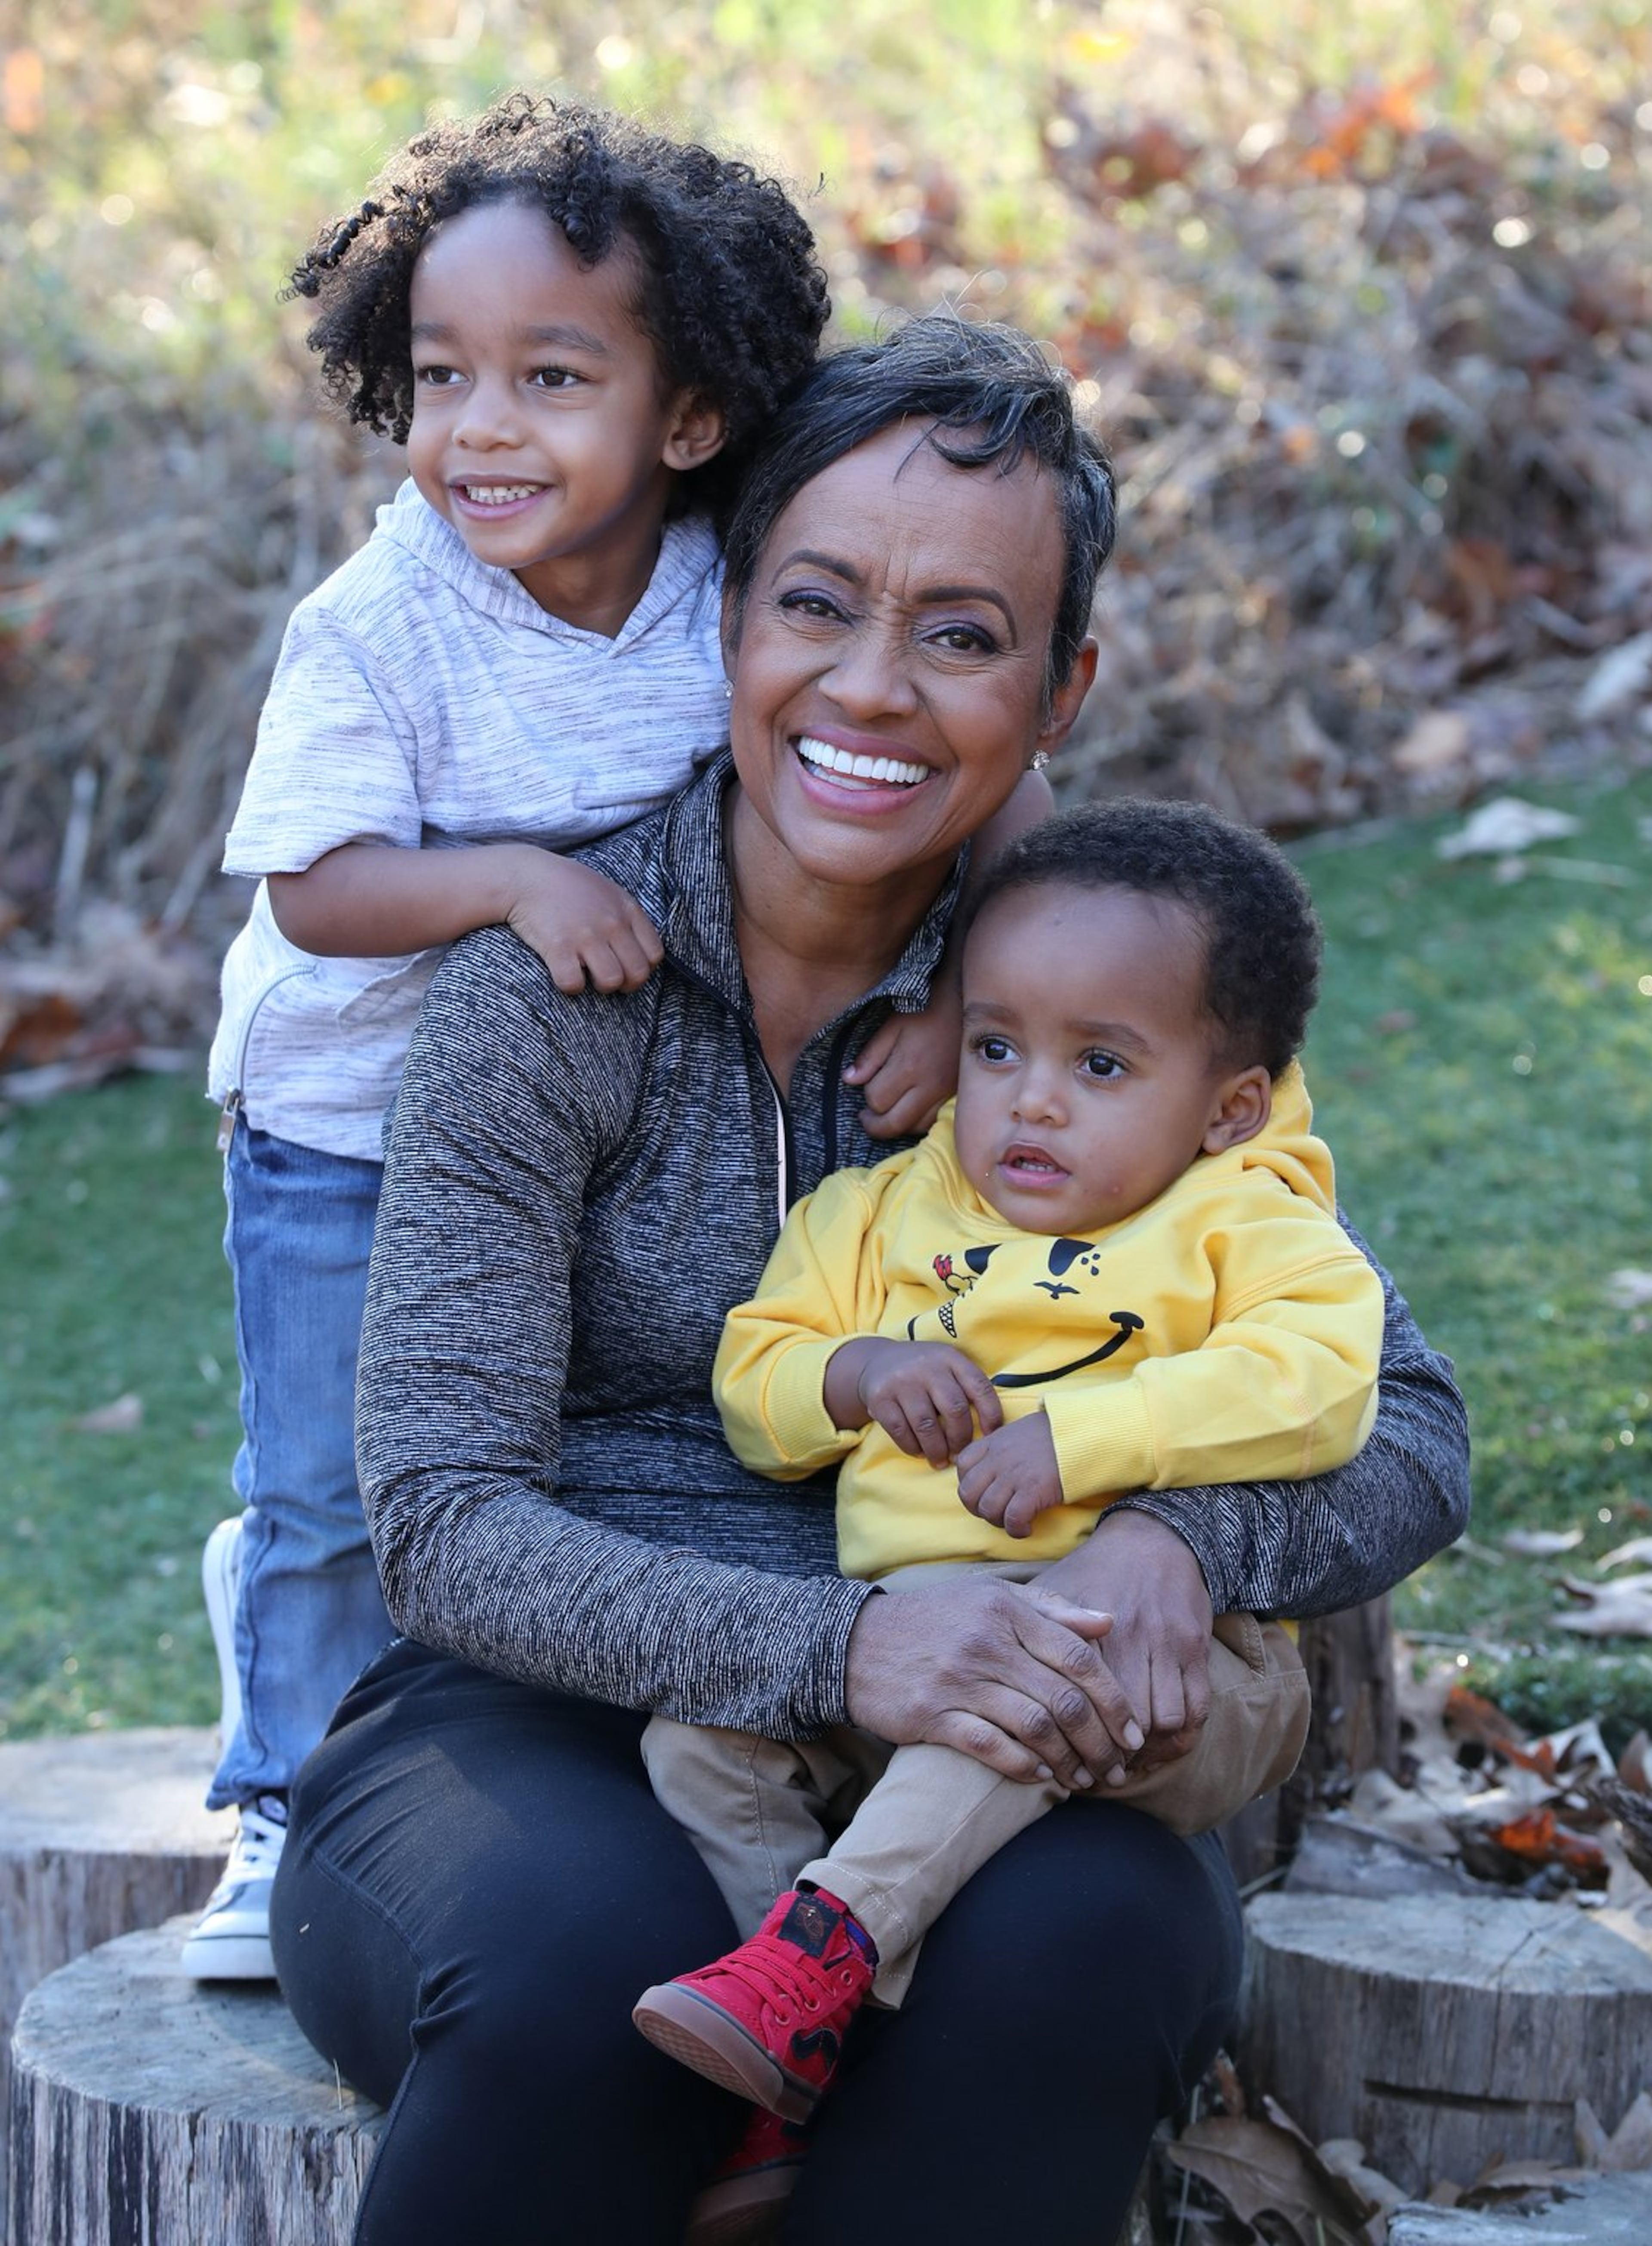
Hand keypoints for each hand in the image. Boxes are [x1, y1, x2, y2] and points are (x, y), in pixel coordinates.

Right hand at [505, 851, 663, 994]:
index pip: (655, 954)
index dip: (642, 968)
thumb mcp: (609, 892)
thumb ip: (627, 917)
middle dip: (624, 984)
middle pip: (637, 973)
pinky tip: (564, 971)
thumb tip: (639, 949)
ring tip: (586, 974)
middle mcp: (611, 923)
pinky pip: (574, 984)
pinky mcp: (558, 946)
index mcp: (627, 909)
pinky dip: (570, 986)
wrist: (527, 876)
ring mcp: (586, 935)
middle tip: (606, 977)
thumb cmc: (568, 887)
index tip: (625, 967)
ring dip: (599, 986)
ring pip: (611, 981)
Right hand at [828, 1338, 1002, 1466]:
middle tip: (960, 1454)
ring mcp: (902, 1381)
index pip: (979, 1387)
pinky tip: (919, 1452)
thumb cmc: (924, 1372)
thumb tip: (991, 1431)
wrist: (877, 1360)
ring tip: (940, 1460)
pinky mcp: (880, 1398)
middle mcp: (927, 1366)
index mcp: (950, 1358)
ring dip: (937, 1449)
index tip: (993, 1437)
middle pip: (955, 1409)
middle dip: (961, 1439)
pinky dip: (913, 1447)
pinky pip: (901, 1431)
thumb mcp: (947, 1366)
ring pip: (927, 1425)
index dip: (991, 1415)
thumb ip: (967, 1387)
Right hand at [843, 1577, 1143, 1788]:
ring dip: (1069, 1761)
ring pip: (1034, 1727)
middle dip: (1100, 1742)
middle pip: (1064, 1700)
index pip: (1078, 1657)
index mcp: (1005, 1610)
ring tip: (1084, 1780)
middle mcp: (986, 1643)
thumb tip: (1107, 1622)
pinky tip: (1041, 1776)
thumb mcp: (989, 1597)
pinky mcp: (932, 1715)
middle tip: (1117, 1768)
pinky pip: (991, 1747)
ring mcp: (958, 1680)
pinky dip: (1022, 1766)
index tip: (1134, 1732)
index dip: (1114, 1700)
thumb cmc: (935, 1620)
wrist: (855, 1643)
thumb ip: (1051, 1609)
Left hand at [844, 992, 960, 1141]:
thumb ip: (870, 1055)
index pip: (877, 1099)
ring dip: (897, 1125)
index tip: (863, 1089)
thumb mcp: (893, 1026)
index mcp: (909, 1066)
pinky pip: (935, 1121)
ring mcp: (946, 1094)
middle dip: (875, 1126)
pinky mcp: (958, 1094)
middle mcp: (929, 1086)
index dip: (865, 1098)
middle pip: (895, 1124)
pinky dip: (918, 1122)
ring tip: (887, 1113)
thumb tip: (849, 1080)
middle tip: (865, 1118)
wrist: (967, 1006)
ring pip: (916, 1127)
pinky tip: (910, 1111)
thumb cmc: (927, 1011)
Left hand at [957, 1414, 1063, 1537]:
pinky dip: (1017, 1530)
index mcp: (994, 1443)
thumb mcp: (1019, 1432)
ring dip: (998, 1522)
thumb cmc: (1056, 1433)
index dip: (970, 1484)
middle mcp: (999, 1459)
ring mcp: (1014, 1475)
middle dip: (978, 1509)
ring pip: (988, 1509)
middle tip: (997, 1512)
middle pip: (968, 1493)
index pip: (962, 1465)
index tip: (986, 1491)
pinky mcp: (1033, 1491)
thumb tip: (995, 1467)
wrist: (1084, 1431)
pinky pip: (1012, 1519)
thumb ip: (1002, 1447)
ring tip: (1014, 1520)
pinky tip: (1027, 1528)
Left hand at [1037, 1510, 1215, 1770]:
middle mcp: (1129, 1637)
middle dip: (1108, 1753)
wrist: (1151, 1538)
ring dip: (1145, 1752)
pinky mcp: (1195, 1648)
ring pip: (1162, 1722)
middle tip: (1092, 1773)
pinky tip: (1158, 1748)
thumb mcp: (1054, 1591)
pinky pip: (1196, 1709)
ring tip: (1123, 1764)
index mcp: (1088, 1628)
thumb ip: (1032, 1634)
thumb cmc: (1092, 1571)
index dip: (1069, 1738)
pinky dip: (1180, 1738)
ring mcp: (1167, 1643)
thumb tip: (1000, 1674)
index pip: (1077, 1698)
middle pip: (1121, 1719)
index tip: (1059, 1761)